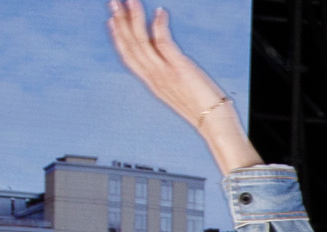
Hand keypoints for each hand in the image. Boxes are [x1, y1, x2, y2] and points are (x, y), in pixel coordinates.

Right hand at [108, 2, 230, 126]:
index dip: (118, 38)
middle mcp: (154, 77)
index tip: (112, 21)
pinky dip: (159, 24)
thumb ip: (169, 73)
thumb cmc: (203, 109)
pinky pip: (163, 41)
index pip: (128, 57)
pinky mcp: (178, 68)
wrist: (214, 124)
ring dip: (134, 18)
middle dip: (119, 22)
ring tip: (129, 1)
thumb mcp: (178, 90)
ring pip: (141, 40)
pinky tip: (159, 12)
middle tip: (113, 3)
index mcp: (152, 83)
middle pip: (129, 46)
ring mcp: (164, 72)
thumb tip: (169, 59)